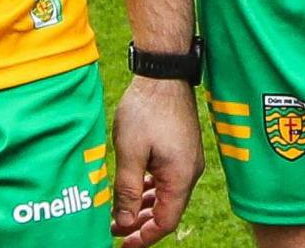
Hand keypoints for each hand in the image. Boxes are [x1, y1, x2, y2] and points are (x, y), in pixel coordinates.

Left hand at [108, 76, 200, 247]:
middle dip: (141, 224)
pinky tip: (132, 190)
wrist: (163, 73)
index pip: (165, 221)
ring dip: (143, 206)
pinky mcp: (180, 150)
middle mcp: (189, 173)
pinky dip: (149, 189)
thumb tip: (123, 221)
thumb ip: (127, 189)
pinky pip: (166, 179)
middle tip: (115, 231)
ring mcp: (186, 161)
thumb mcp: (130, 152)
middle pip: (167, 211)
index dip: (144, 237)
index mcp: (180, 177)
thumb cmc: (146, 109)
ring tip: (119, 214)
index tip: (124, 244)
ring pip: (165, 195)